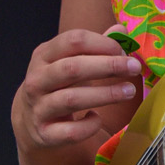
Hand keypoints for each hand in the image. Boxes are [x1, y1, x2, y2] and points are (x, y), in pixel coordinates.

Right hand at [12, 24, 143, 153]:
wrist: (29, 119)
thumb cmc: (57, 83)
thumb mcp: (69, 60)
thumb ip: (95, 45)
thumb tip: (121, 30)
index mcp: (43, 55)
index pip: (72, 41)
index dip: (102, 43)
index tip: (123, 51)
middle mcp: (37, 80)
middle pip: (72, 68)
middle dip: (107, 66)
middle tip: (134, 68)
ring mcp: (39, 108)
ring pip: (72, 99)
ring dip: (105, 94)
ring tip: (129, 91)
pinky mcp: (45, 134)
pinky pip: (71, 132)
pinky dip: (89, 126)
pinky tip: (97, 118)